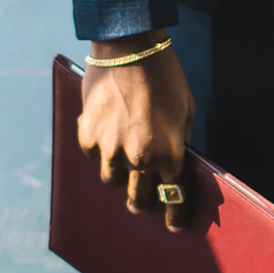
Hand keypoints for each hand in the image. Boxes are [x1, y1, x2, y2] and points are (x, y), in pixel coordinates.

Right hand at [77, 42, 196, 232]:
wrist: (129, 48)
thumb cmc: (165, 77)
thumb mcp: (185, 112)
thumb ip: (179, 142)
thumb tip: (175, 165)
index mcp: (168, 155)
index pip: (173, 198)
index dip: (175, 216)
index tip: (175, 225)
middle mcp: (138, 159)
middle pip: (138, 199)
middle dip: (143, 202)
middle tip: (144, 200)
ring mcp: (110, 149)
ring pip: (112, 181)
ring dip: (120, 175)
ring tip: (124, 160)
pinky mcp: (88, 135)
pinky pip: (94, 157)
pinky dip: (100, 151)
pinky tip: (108, 135)